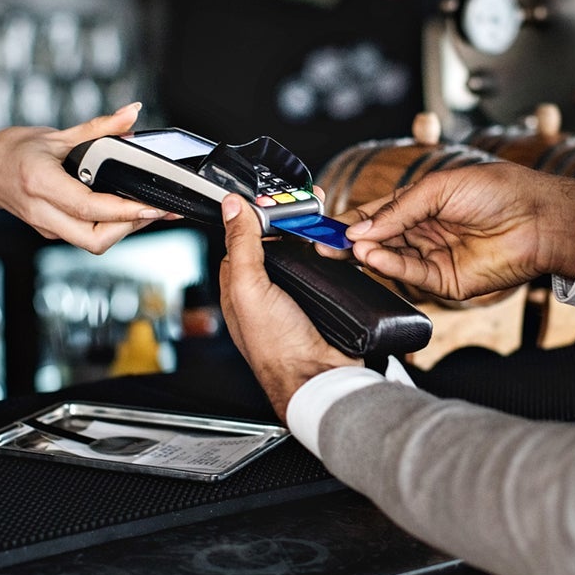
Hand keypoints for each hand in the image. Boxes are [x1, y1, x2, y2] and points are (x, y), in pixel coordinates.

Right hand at [0, 102, 175, 252]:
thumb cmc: (12, 151)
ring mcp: (47, 226)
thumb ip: (99, 127)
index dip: (125, 211)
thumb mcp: (56, 135)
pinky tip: (127, 208)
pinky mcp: (52, 231)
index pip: (89, 207)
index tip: (152, 205)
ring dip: (124, 229)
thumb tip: (132, 113)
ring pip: (93, 242)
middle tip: (157, 209)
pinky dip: (111, 225)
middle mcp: (43, 212)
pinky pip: (87, 235)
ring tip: (148, 207)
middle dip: (130, 228)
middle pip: (94, 240)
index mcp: (41, 184)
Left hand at [219, 194, 360, 420]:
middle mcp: (266, 291)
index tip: (272, 197)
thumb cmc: (277, 346)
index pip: (242, 238)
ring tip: (327, 221)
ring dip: (316, 238)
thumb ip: (241, 245)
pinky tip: (341, 247)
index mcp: (239, 287)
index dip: (255, 215)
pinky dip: (335, 257)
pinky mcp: (323, 301)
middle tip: (309, 204)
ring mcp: (295, 296)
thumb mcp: (249, 288)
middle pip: (276, 242)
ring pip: (305, 253)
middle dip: (292, 221)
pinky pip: (328, 270)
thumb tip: (232, 207)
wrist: (320, 377)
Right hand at [345, 161, 574, 300]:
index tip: (325, 225)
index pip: (378, 214)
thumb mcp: (440, 186)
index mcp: (423, 204)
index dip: (352, 220)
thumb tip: (362, 228)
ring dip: (369, 254)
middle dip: (351, 242)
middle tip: (324, 245)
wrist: (539, 218)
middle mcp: (426, 232)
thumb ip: (399, 209)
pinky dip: (390, 267)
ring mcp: (435, 258)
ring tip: (349, 248)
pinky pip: (412, 276)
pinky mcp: (446, 282)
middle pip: (378, 240)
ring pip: (391, 259)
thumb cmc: (498, 191)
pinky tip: (373, 256)